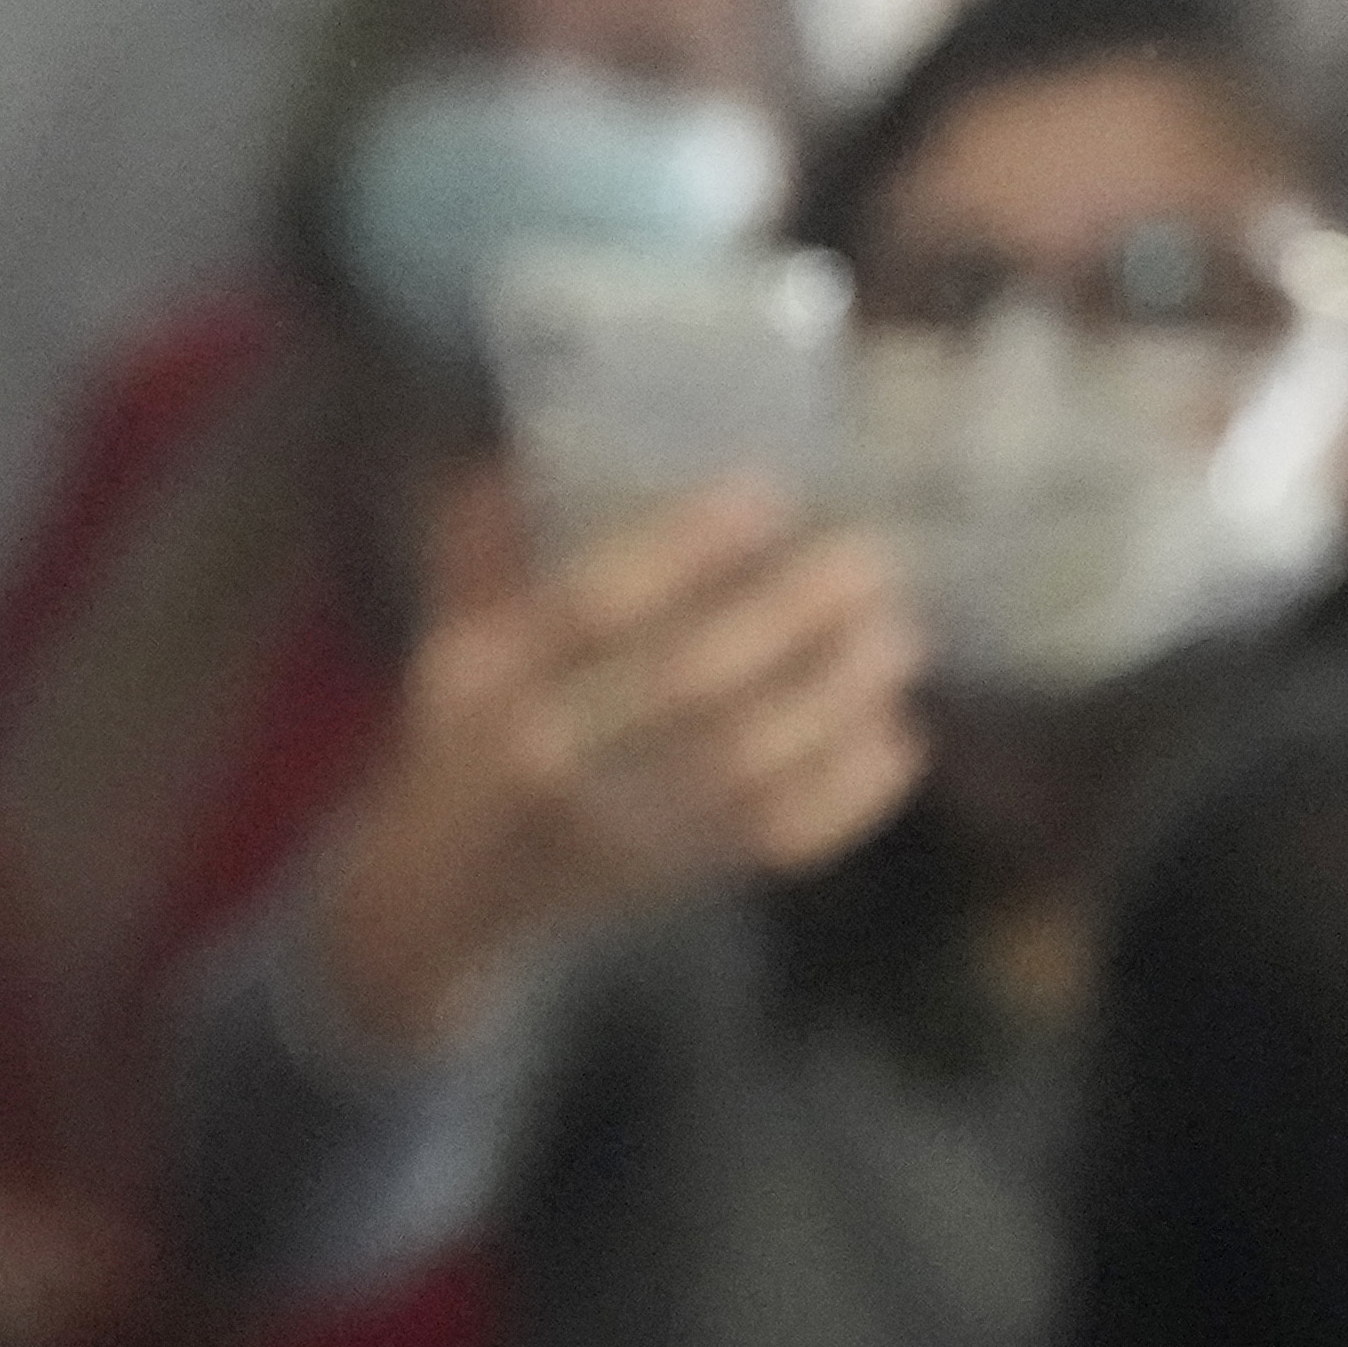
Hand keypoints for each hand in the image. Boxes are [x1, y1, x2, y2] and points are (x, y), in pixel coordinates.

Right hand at [295, 470, 927, 1062]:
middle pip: (693, 680)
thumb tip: (514, 448)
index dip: (684, 549)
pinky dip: (854, 789)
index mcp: (490, 689)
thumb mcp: (449, 648)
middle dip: (796, 612)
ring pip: (755, 761)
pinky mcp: (675, 878)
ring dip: (842, 694)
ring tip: (898, 637)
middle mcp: (553, 763)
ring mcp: (620, 829)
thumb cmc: (465, 746)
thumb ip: (484, 552)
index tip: (764, 494)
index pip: (591, 609)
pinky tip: (894, 734)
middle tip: (872, 560)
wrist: (450, 898)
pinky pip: (785, 838)